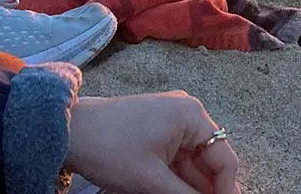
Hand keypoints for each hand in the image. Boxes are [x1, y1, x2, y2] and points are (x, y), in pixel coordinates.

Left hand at [67, 93, 239, 193]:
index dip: (228, 191)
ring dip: (191, 189)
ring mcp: (171, 124)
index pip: (225, 159)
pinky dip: (178, 183)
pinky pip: (177, 163)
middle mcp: (187, 115)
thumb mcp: (151, 180)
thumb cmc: (110, 148)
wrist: (72, 132)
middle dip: (208, 190)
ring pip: (193, 166)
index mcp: (192, 116)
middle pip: (210, 162)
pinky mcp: (157, 134)